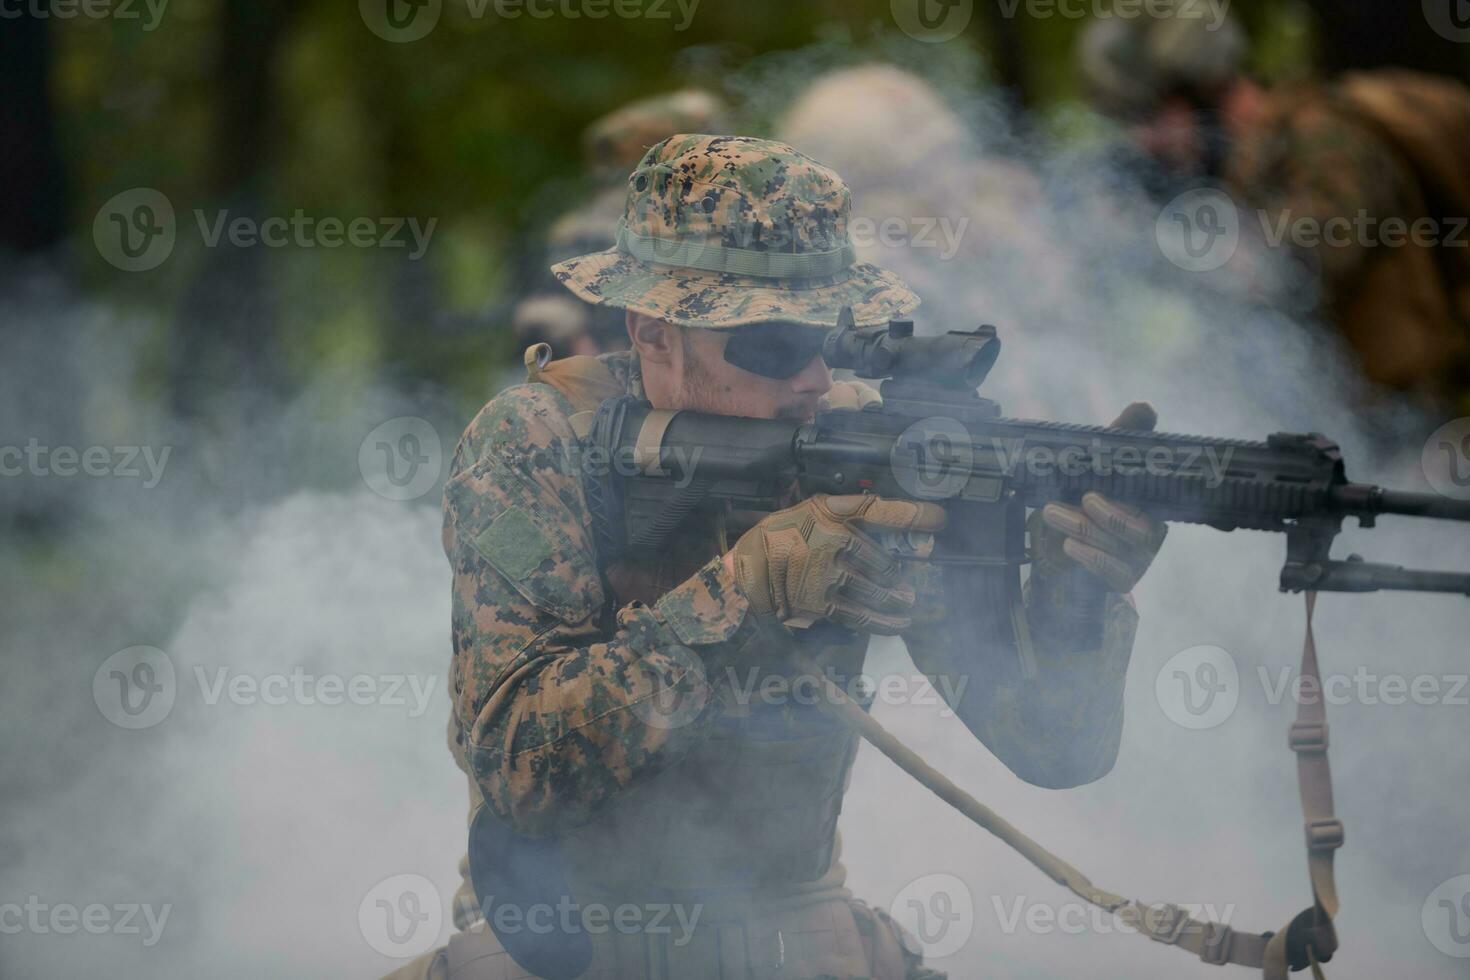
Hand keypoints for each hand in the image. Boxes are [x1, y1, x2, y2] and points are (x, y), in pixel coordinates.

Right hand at [726, 494, 946, 634]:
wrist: (743, 569)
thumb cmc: (782, 534)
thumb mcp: (813, 509)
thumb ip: (850, 509)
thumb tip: (892, 515)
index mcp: (829, 515)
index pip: (880, 511)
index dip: (914, 515)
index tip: (940, 519)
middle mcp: (830, 543)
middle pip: (882, 561)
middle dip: (901, 575)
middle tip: (915, 583)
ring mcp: (826, 575)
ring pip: (874, 590)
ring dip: (896, 600)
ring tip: (908, 605)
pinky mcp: (819, 604)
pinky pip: (858, 615)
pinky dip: (881, 622)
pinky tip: (897, 624)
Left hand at [1037, 403, 1167, 593]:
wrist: (1054, 549)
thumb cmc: (1078, 499)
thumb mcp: (1095, 465)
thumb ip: (1120, 438)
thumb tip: (1145, 407)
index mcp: (1151, 500)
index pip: (1157, 494)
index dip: (1144, 485)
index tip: (1119, 480)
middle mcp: (1150, 530)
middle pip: (1140, 526)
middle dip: (1108, 511)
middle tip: (1083, 496)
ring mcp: (1138, 558)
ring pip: (1118, 545)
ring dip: (1082, 526)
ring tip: (1051, 511)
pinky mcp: (1122, 578)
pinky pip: (1110, 570)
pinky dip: (1088, 556)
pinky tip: (1068, 544)